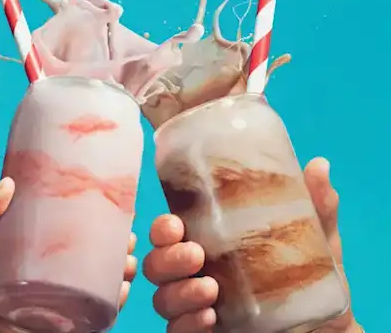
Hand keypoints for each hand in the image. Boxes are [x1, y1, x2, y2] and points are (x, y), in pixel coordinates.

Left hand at [0, 177, 137, 332]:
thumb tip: (7, 182)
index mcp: (23, 256)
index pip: (62, 232)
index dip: (90, 219)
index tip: (111, 204)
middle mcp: (42, 280)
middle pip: (87, 258)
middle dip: (114, 246)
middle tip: (127, 236)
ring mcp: (50, 307)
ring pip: (94, 286)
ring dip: (118, 272)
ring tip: (128, 261)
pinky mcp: (56, 329)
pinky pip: (89, 321)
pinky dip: (110, 306)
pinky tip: (119, 292)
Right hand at [142, 157, 359, 332]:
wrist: (326, 330)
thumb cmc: (308, 279)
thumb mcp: (316, 241)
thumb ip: (316, 207)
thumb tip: (320, 165)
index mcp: (207, 241)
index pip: (167, 231)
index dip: (162, 228)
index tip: (176, 223)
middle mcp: (194, 272)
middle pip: (155, 263)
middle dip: (167, 257)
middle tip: (196, 254)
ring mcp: (196, 306)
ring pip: (162, 298)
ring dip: (179, 292)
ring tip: (210, 289)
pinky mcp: (201, 332)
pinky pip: (177, 331)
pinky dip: (187, 324)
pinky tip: (209, 318)